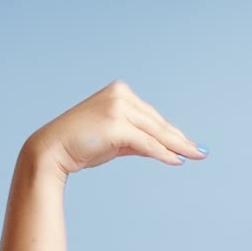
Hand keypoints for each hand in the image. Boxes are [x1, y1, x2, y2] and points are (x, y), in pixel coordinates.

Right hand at [23, 80, 208, 175]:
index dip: (170, 132)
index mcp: (120, 92)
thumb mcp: (114, 138)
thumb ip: (138, 140)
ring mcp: (118, 108)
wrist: (52, 149)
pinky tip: (177, 160)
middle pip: (156, 122)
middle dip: (179, 139)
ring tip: (194, 155)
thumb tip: (165, 150)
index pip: (151, 116)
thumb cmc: (80, 143)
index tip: (187, 143)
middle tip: (199, 151)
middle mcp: (121, 94)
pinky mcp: (116, 125)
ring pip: (155, 132)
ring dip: (176, 146)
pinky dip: (163, 153)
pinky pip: (147, 142)